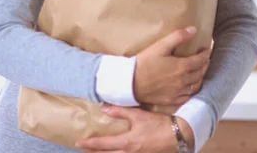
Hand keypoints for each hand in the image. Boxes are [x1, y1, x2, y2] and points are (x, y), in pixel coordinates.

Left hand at [75, 105, 193, 152]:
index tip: (78, 142)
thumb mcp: (140, 115)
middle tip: (85, 150)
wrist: (178, 136)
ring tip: (99, 152)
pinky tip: (118, 151)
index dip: (90, 144)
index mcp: (126, 143)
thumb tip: (104, 108)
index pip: (103, 144)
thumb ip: (122, 111)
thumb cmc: (159, 125)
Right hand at [134, 26, 210, 105]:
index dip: (206, 54)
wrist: (131, 83)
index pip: (200, 60)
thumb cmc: (145, 62)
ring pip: (196, 85)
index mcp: (182, 67)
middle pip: (200, 73)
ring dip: (200, 77)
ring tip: (200, 71)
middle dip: (204, 65)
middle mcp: (182, 81)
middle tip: (205, 59)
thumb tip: (193, 30)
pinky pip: (187, 96)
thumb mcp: (160, 46)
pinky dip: (192, 90)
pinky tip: (190, 86)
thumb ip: (178, 37)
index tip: (207, 49)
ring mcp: (177, 92)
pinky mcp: (171, 100)